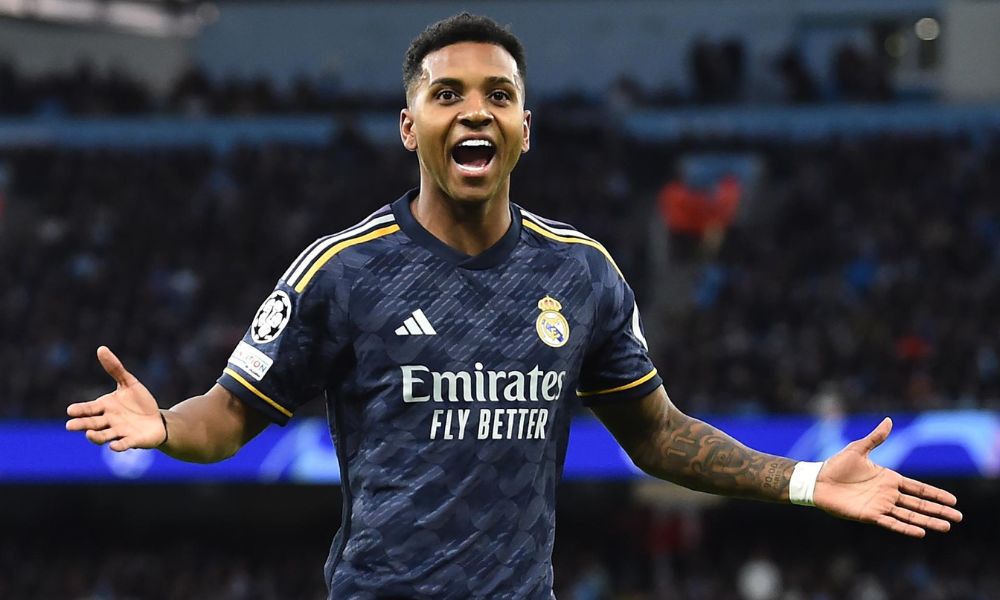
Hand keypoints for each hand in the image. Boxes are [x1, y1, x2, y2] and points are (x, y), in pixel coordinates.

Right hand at [66, 346, 166, 451]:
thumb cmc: (139, 402)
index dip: (80, 410)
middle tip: (70, 426)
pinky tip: (114, 446)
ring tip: (89, 435)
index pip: (89, 408)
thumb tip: (101, 348)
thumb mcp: (129, 383)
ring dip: (96, 437)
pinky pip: (124, 444)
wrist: (157, 421)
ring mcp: (119, 432)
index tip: (70, 410)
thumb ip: (115, 368)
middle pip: (92, 423)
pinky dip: (119, 446)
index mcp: (105, 407)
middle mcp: (108, 421)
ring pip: (105, 435)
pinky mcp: (133, 441)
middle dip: (81, 425)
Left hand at [814, 417, 962, 537]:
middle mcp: (888, 494)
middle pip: (919, 504)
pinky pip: (891, 523)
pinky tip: (921, 532)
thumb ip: (876, 438)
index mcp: (888, 478)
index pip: (918, 488)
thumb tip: (889, 420)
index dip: (935, 494)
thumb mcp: (858, 449)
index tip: (953, 500)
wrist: (817, 480)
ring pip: (909, 515)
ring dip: (928, 520)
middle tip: (958, 517)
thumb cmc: (836, 465)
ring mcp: (880, 505)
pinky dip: (906, 528)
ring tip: (946, 526)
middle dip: (938, 510)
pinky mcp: (869, 515)